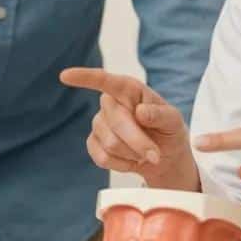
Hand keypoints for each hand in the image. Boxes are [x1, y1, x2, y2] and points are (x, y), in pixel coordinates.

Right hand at [59, 68, 198, 189]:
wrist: (164, 156)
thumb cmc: (168, 130)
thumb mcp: (174, 121)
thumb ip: (161, 115)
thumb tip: (141, 111)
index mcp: (129, 89)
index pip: (105, 80)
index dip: (84, 77)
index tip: (66, 75)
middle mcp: (110, 103)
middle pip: (116, 123)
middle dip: (138, 142)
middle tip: (155, 154)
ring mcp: (99, 123)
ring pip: (110, 143)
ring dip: (133, 154)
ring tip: (145, 152)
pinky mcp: (94, 143)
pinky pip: (102, 158)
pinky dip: (122, 164)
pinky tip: (131, 160)